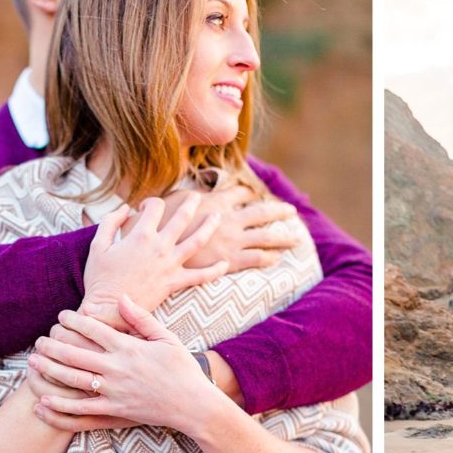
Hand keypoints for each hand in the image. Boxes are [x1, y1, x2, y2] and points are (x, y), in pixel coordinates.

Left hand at [32, 295, 219, 434]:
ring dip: (49, 370)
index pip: (93, 329)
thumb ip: (141, 318)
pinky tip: (42, 400)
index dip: (73, 320)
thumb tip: (121, 297)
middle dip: (53, 345)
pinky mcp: (115, 412)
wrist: (194, 404)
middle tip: (39, 339)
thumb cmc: (182, 369)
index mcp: (129, 348)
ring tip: (33, 362)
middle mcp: (118, 368)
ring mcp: (114, 392)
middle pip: (75, 353)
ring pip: (73, 380)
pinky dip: (60, 406)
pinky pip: (81, 409)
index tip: (61, 316)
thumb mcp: (166, 338)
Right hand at [81, 193, 227, 329]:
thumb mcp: (98, 245)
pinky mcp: (176, 282)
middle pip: (182, 217)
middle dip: (190, 203)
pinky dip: (215, 270)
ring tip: (217, 215)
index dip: (152, 202)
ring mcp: (171, 264)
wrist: (110, 310)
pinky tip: (225, 263)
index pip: (155, 207)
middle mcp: (160, 246)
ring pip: (197, 240)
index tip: (147, 208)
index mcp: (141, 235)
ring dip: (209, 225)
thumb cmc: (100, 278)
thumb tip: (124, 208)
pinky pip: (201, 276)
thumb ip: (110, 222)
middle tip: (196, 196)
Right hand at [159, 187, 300, 272]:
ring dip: (283, 237)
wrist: (156, 250)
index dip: (248, 192)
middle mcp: (227, 220)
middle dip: (279, 211)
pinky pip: (255, 259)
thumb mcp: (171, 201)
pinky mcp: (228, 261)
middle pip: (261, 212)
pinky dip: (267, 258)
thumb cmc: (158, 225)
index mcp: (214, 203)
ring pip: (266, 237)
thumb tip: (192, 191)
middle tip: (292, 211)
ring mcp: (230, 241)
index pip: (239, 192)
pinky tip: (275, 259)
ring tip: (296, 238)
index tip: (254, 193)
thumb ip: (187, 196)